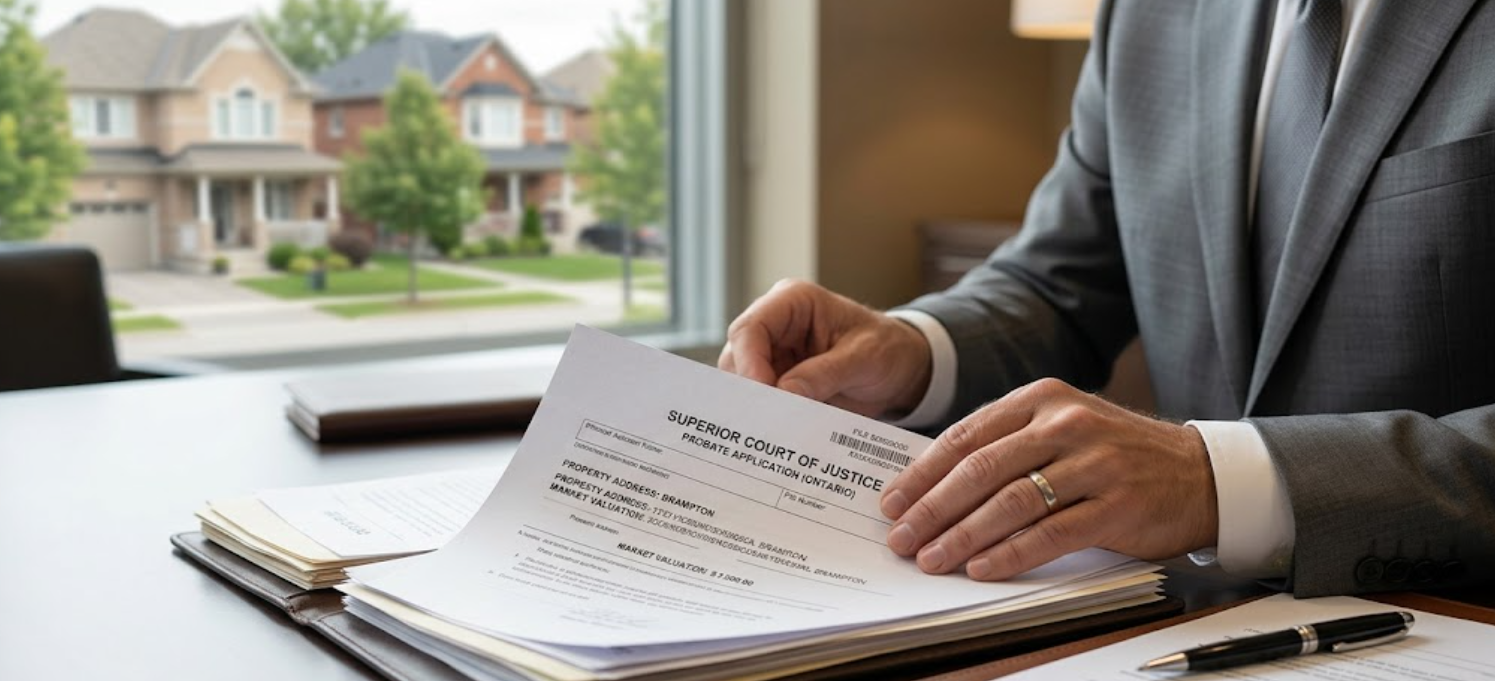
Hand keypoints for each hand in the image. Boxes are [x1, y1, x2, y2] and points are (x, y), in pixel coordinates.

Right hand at [719, 279, 932, 417]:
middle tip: (766, 423)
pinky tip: (779, 436)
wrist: (901, 369)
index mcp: (793, 302)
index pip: (750, 328)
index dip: (748, 363)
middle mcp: (775, 325)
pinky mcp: (778, 382)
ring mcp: (774, 355)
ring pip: (743, 384)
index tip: (764, 395)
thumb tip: (785, 393)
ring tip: (775, 433)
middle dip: (749, 390)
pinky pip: (762, 402)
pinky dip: (769, 419)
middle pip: (737, 357)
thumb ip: (826, 373)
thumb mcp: (866, 357)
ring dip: (757, 408)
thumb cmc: (887, 348)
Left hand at [880, 378, 1217, 579]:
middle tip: (901, 537)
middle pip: (980, 469)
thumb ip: (1006, 445)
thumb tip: (932, 484)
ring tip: (932, 559)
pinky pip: (1050, 533)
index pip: (965, 437)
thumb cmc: (1115, 455)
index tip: (892, 502)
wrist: (1198, 473)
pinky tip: (981, 568)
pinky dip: (1010, 553)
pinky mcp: (1116, 505)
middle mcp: (1064, 425)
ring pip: (1010, 502)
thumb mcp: (1060, 429)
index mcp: (1041, 400)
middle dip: (931, 508)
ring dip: (962, 535)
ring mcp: (1093, 463)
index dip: (922, 473)